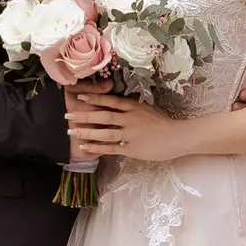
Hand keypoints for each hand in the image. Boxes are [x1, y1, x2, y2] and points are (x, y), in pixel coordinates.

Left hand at [66, 88, 181, 161]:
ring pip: (104, 132)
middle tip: (68, 115)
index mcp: (134, 107)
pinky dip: (96, 148)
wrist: (178, 137)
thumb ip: (131, 107)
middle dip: (84, 115)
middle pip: (103, 116)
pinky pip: (111, 148)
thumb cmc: (163, 123)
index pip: (110, 101)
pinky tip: (85, 147)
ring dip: (86, 132)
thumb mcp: (147, 109)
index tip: (79, 97)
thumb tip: (115, 104)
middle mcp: (130, 118)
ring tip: (71, 132)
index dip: (94, 98)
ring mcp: (130, 134)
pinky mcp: (132, 148)